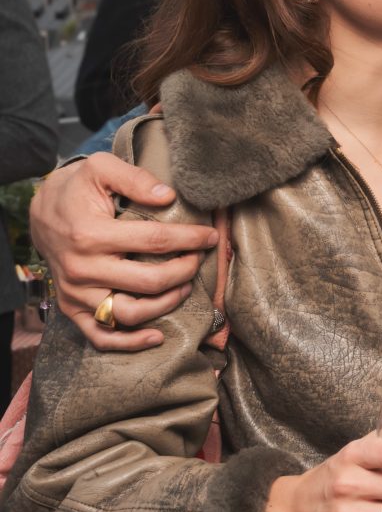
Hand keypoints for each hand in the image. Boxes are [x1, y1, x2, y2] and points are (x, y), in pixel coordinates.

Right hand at [31, 153, 217, 352]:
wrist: (41, 213)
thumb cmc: (76, 190)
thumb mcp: (100, 169)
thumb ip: (134, 178)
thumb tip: (168, 196)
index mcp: (91, 234)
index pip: (154, 241)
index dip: (189, 240)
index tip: (210, 237)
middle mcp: (82, 269)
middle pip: (148, 282)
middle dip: (184, 271)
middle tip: (198, 260)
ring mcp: (76, 293)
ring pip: (130, 314)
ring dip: (166, 304)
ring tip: (185, 287)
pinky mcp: (73, 309)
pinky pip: (102, 337)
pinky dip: (131, 343)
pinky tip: (158, 336)